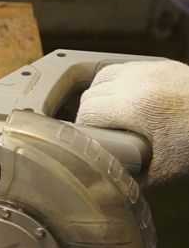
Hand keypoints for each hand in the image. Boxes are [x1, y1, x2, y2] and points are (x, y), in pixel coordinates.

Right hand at [76, 60, 188, 184]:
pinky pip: (121, 69)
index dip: (82, 128)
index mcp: (134, 107)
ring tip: (105, 114)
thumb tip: (108, 184)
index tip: (88, 142)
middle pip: (90, 93)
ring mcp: (148, 69)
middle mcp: (136, 82)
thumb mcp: (164, 170)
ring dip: (97, 95)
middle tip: (97, 132)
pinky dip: (114, 83)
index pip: (87, 111)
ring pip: (101, 77)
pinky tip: (121, 99)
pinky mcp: (158, 64)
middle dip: (87, 113)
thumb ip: (132, 177)